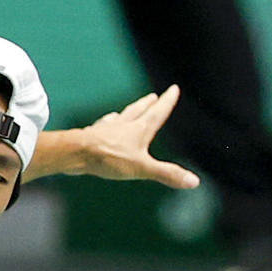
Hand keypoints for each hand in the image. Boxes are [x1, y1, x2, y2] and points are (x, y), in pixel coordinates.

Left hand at [80, 86, 198, 187]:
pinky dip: (107, 123)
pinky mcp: (92, 136)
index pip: (157, 113)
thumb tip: (194, 182)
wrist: (77, 152)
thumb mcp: (142, 169)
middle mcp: (124, 126)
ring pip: (121, 117)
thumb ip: (167, 174)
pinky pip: (102, 127)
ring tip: (129, 109)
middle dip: (147, 104)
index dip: (166, 102)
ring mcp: (107, 130)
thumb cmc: (110, 158)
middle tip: (153, 96)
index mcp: (139, 130)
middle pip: (138, 111)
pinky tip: (105, 123)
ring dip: (128, 112)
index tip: (173, 89)